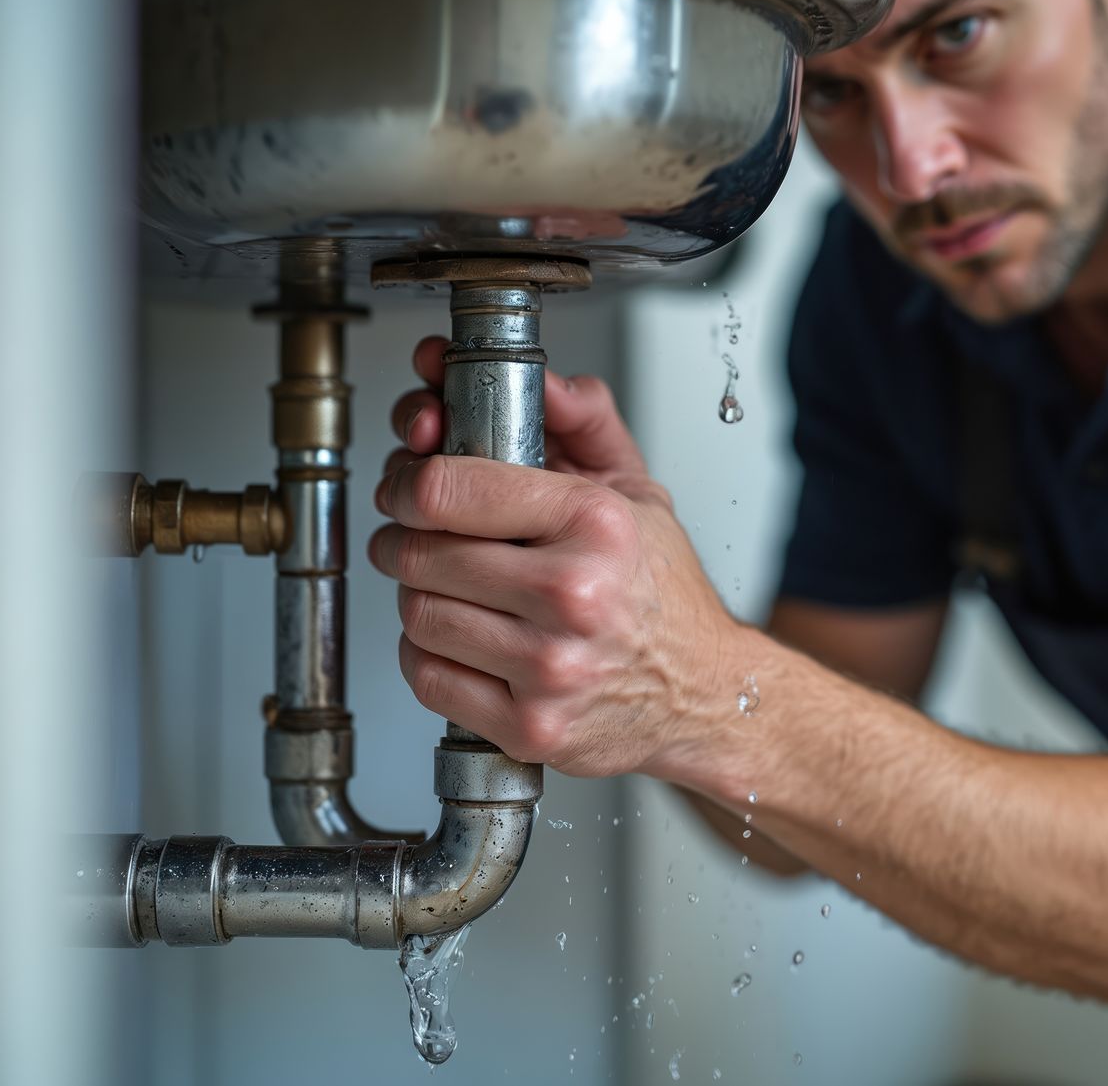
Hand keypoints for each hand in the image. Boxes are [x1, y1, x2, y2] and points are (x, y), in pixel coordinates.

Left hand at [369, 336, 739, 777]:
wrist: (705, 696)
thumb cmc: (664, 596)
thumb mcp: (637, 493)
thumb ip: (584, 422)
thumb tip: (538, 381)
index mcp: (594, 523)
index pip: (446, 489)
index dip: (406, 481)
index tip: (406, 487)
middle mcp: (573, 594)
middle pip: (418, 552)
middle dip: (402, 539)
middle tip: (416, 538)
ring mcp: (550, 668)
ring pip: (417, 615)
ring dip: (417, 597)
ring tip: (448, 590)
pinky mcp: (530, 726)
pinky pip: (428, 678)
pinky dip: (428, 657)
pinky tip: (463, 642)